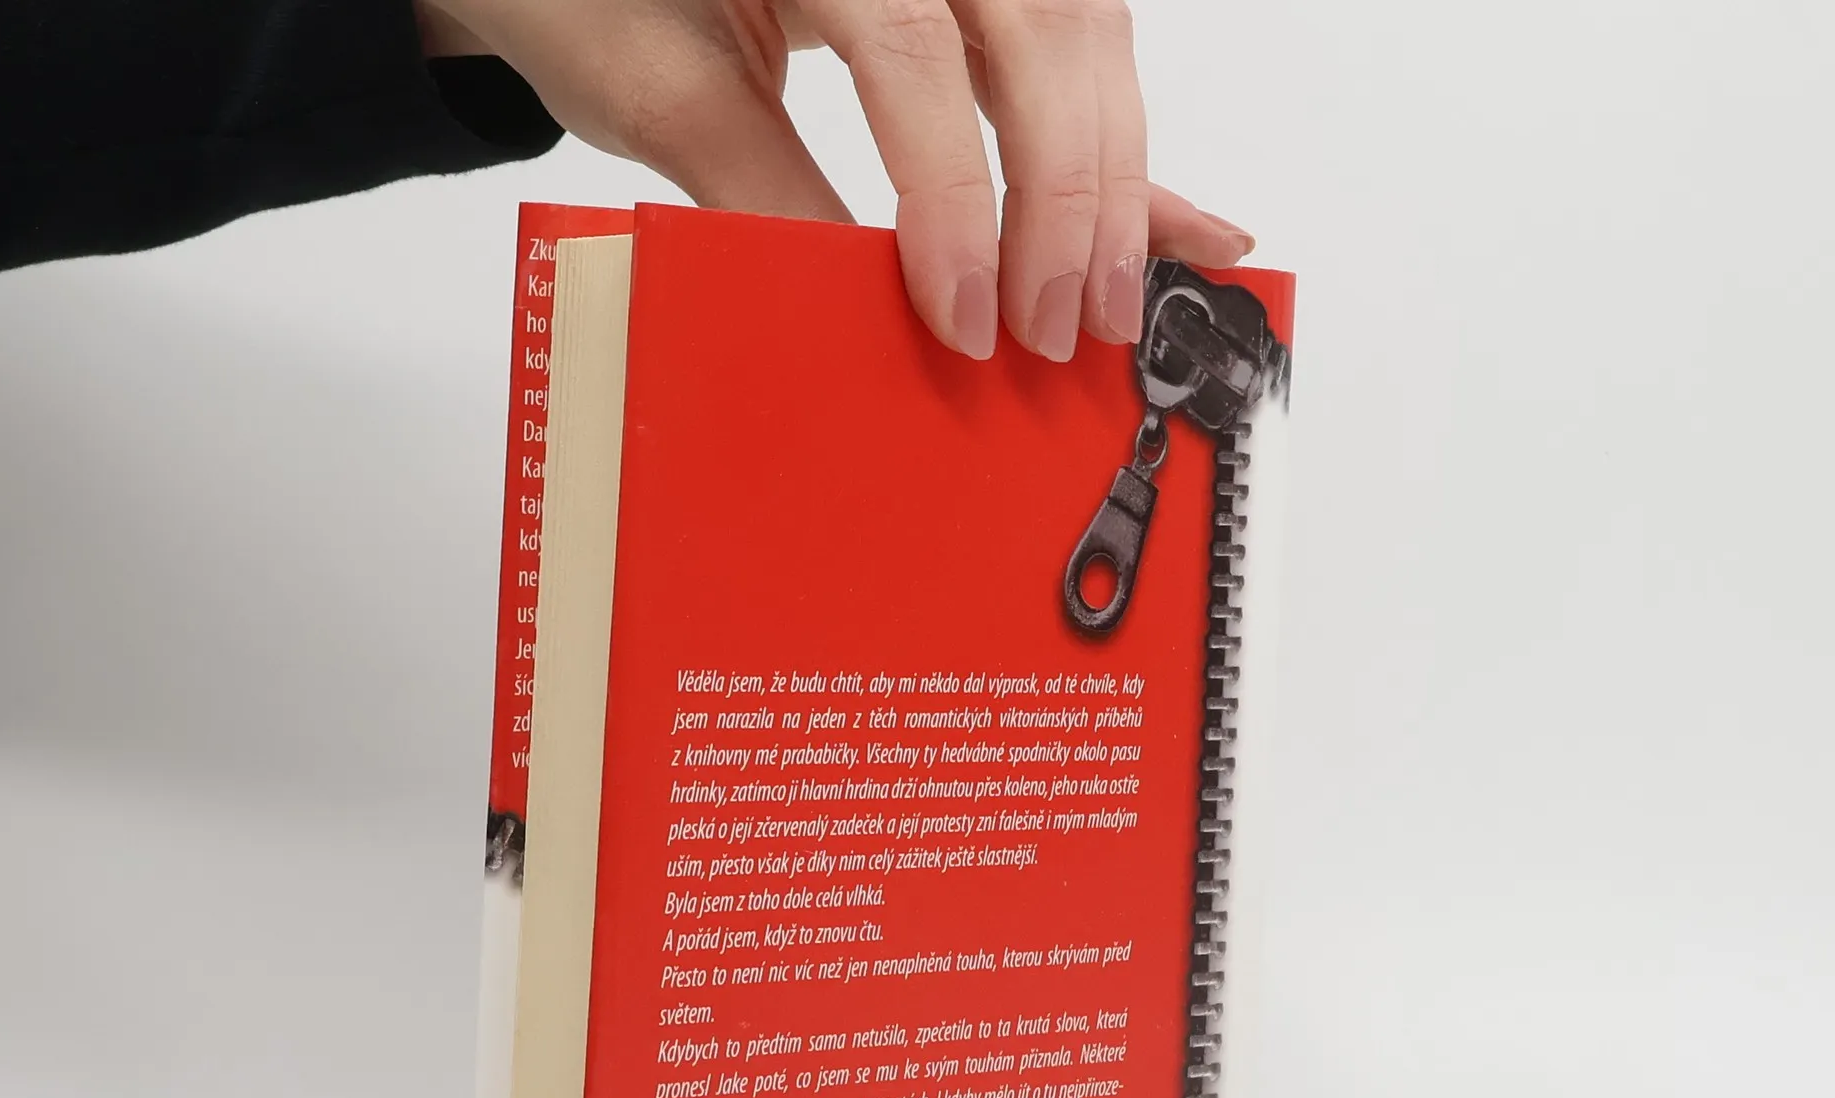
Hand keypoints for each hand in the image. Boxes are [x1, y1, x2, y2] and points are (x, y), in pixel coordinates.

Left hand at [416, 0, 1252, 361]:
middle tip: (1062, 329)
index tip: (967, 317)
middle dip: (1066, 195)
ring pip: (1083, 34)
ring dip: (1113, 176)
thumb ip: (758, 188)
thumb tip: (866, 310)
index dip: (955, 192)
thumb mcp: (653, 85)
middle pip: (1038, 30)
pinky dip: (1118, 140)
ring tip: (1116, 301)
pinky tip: (1183, 216)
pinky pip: (1076, 44)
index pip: (915, 46)